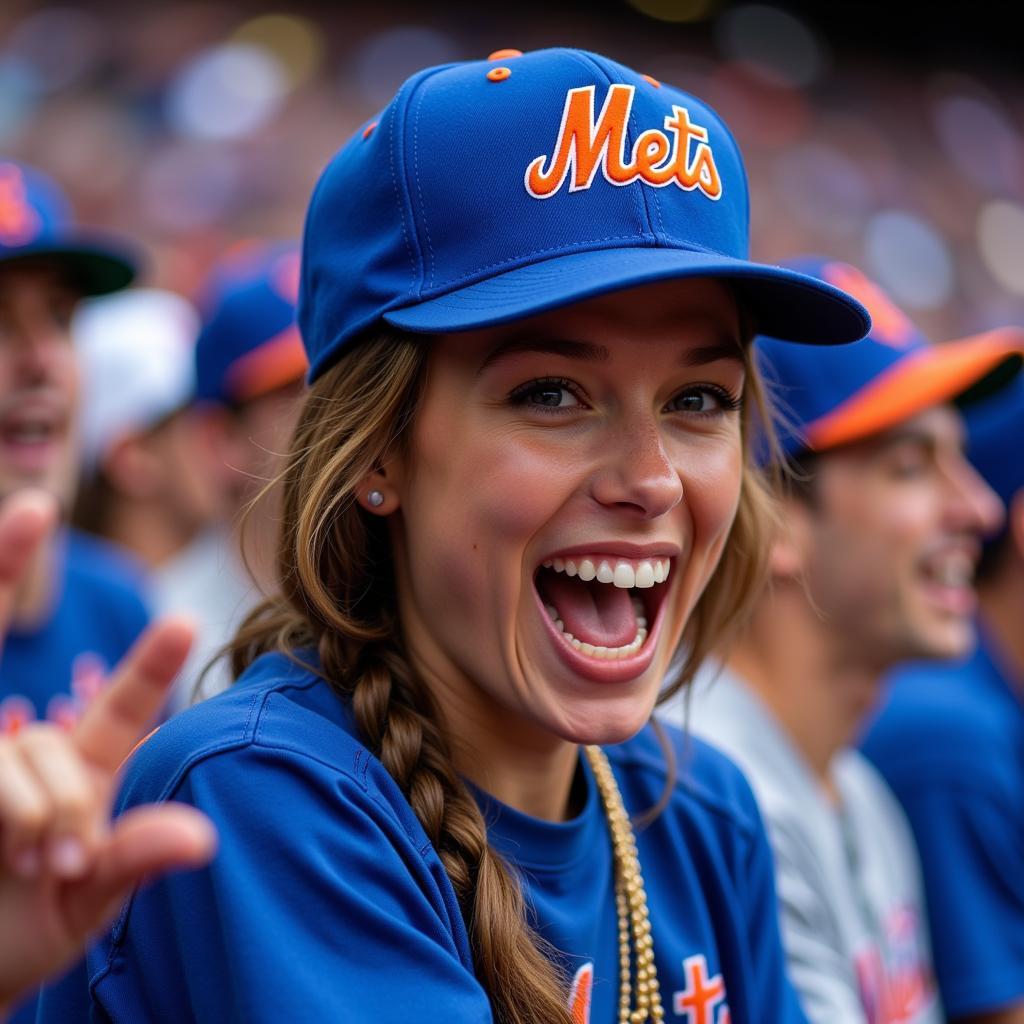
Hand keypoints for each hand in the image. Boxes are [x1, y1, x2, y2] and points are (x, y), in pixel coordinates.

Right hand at [0, 490, 216, 1011]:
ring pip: (19, 757)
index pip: (121, 707)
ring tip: (29, 861)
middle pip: (56, 743)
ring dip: (30, 812)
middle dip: (66, 798)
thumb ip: (134, 859)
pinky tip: (9, 845)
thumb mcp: (90, 900)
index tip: (187, 621)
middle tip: (70, 854)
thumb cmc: (27, 925)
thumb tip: (202, 841)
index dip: (153, 665)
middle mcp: (27, 754)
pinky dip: (7, 806)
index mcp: (82, 767)